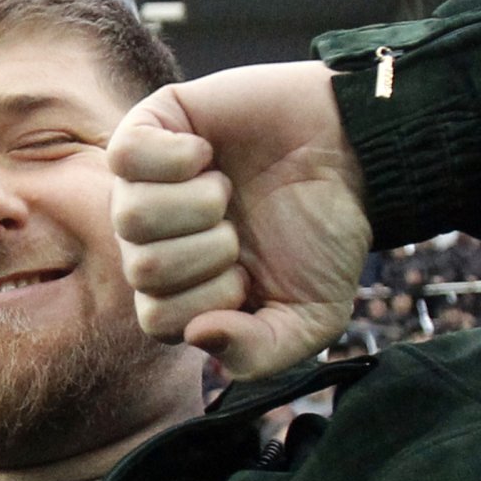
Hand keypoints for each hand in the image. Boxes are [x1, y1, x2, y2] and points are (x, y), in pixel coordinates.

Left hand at [106, 61, 371, 379]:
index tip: (248, 275)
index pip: (158, 319)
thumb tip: (199, 336)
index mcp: (181, 290)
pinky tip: (207, 154)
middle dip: (209, 252)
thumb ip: (261, 353)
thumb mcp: (313, 317)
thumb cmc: (328, 234)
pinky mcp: (151, 127)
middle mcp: (155, 240)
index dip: (211, 300)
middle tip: (241, 229)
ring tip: (227, 191)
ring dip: (198, 205)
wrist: (357, 154)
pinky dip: (174, 158)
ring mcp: (147, 185)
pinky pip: (123, 155)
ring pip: (130, 217)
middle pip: (143, 270)